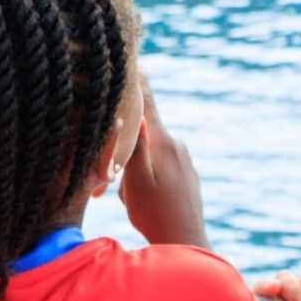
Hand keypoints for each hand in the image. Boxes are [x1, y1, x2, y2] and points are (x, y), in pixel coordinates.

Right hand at [119, 76, 208, 248]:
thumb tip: (127, 114)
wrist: (186, 242)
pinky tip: (145, 200)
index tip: (132, 58)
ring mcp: (184, 159)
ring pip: (151, 150)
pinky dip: (147, 174)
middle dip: (126, 144)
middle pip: (145, 130)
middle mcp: (177, 145)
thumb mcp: (135, 181)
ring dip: (135, 165)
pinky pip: (161, 164)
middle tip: (113, 175)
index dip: (137, 81)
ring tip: (131, 197)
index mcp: (163, 142)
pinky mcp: (187, 173)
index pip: (147, 103)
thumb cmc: (155, 215)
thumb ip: (132, 146)